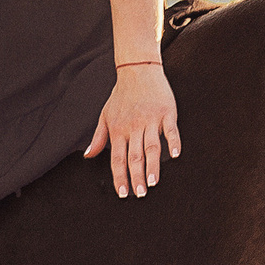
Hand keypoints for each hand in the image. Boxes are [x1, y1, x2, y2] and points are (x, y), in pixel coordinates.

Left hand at [85, 62, 180, 199]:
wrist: (138, 70)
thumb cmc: (121, 95)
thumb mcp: (105, 115)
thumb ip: (99, 137)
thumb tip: (88, 155)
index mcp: (118, 130)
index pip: (117, 158)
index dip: (120, 177)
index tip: (123, 193)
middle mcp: (133, 127)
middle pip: (134, 156)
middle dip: (136, 177)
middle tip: (140, 194)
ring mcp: (150, 119)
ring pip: (151, 147)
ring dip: (152, 166)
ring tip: (152, 183)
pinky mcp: (166, 112)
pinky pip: (170, 129)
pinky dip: (173, 142)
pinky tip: (176, 155)